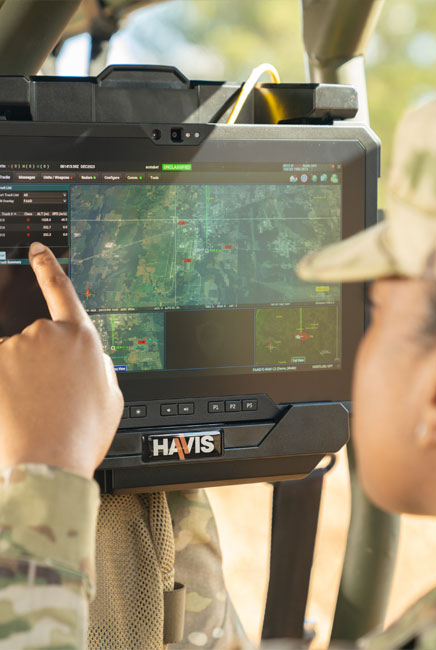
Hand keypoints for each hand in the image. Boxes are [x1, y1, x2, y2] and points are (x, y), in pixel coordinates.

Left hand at [0, 243, 122, 477]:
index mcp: (81, 338)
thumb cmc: (81, 433)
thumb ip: (98, 366)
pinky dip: (5, 387)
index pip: (61, 291)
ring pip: (12, 358)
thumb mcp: (110, 397)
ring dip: (17, 379)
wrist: (48, 461)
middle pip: (36, 339)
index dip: (48, 267)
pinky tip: (14, 408)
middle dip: (38, 364)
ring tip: (33, 410)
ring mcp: (15, 348)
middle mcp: (47, 334)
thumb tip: (88, 356)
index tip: (36, 250)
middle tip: (48, 398)